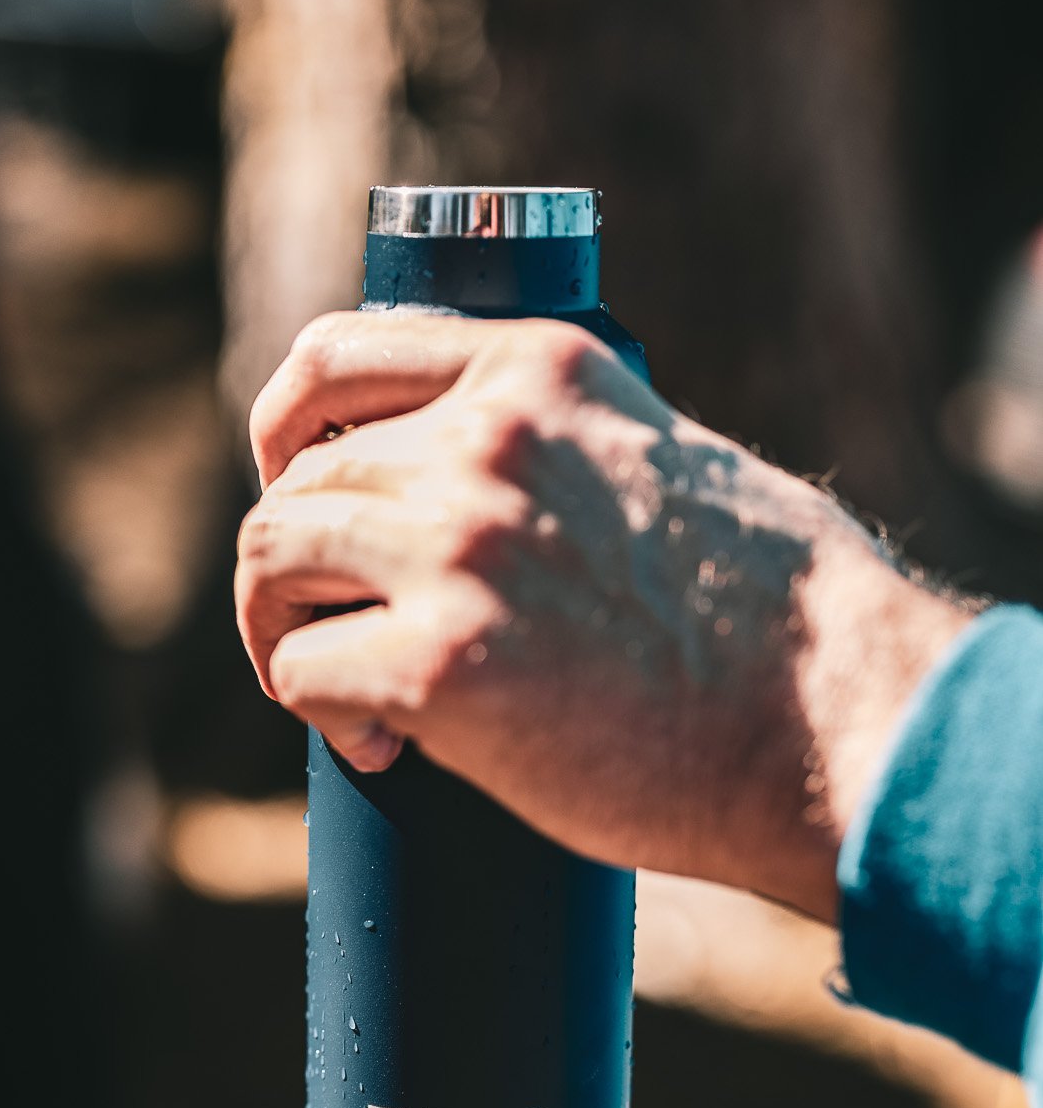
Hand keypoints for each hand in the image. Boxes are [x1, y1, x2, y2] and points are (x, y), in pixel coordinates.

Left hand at [235, 309, 975, 919]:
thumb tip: (515, 505)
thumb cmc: (783, 622)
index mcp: (539, 369)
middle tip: (316, 637)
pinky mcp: (438, 664)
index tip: (294, 489)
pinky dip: (317, 714)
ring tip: (332, 694)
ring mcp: (455, 548)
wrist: (834, 718)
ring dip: (276, 634)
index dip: (286, 432)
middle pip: (296, 481)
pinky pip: (302, 671)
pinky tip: (376, 750)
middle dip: (285, 567)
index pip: (337, 357)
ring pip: (273, 561)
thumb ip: (578, 451)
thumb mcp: (674, 460)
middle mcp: (484, 441)